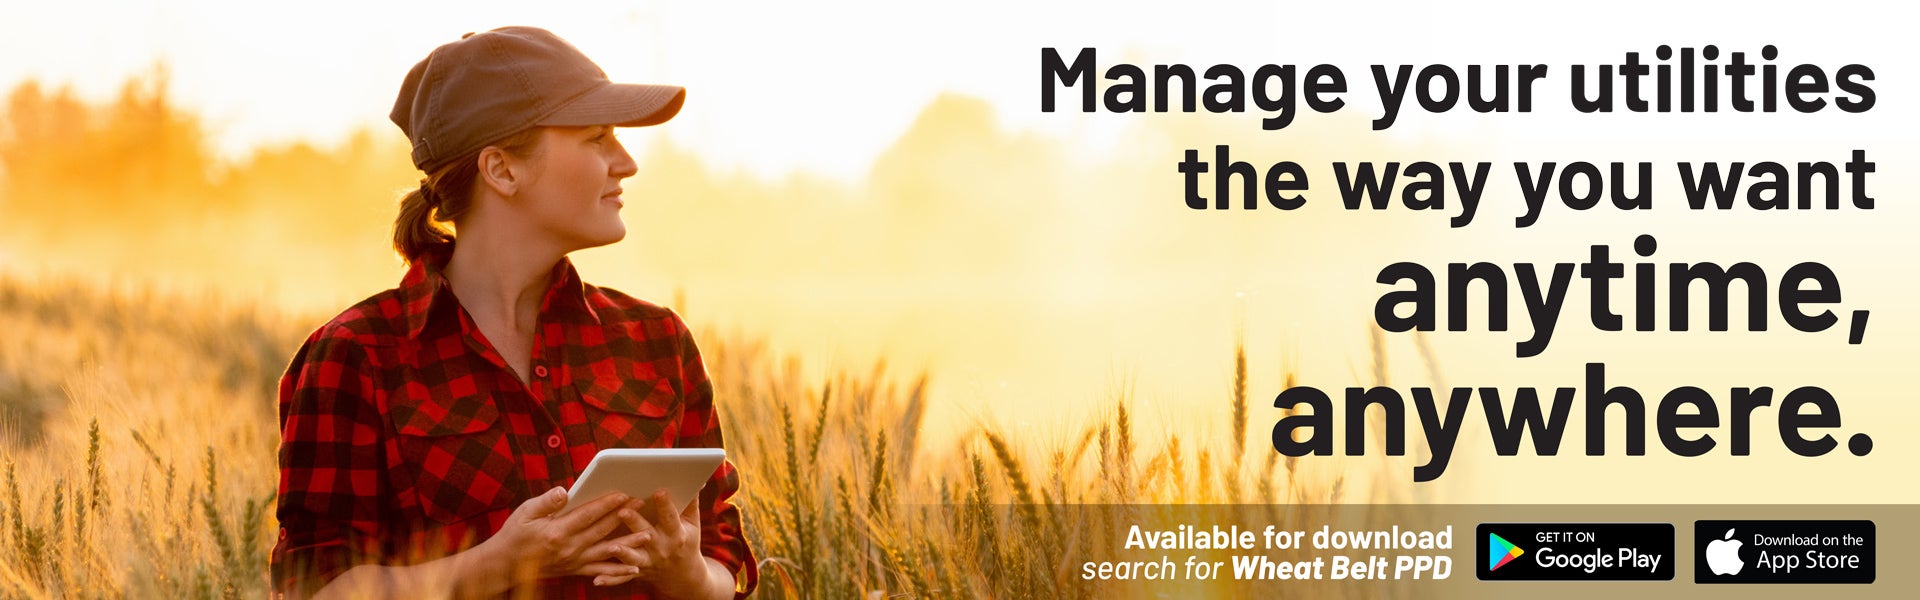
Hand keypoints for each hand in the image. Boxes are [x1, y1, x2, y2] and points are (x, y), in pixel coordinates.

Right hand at [477, 487, 651, 584]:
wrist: (506, 564)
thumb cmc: (515, 533)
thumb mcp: (524, 512)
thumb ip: (546, 502)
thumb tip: (564, 491)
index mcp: (556, 531)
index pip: (587, 515)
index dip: (606, 504)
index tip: (623, 494)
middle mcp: (568, 548)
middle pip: (602, 531)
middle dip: (624, 516)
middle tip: (643, 505)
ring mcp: (574, 561)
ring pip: (607, 552)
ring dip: (628, 543)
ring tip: (648, 534)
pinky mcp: (576, 569)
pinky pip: (600, 572)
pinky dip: (618, 572)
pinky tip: (635, 568)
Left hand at [589, 490, 709, 595]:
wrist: (683, 575)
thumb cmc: (686, 541)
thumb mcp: (692, 523)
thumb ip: (691, 502)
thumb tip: (698, 480)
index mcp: (676, 534)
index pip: (670, 517)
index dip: (665, 504)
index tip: (659, 491)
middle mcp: (661, 548)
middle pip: (646, 534)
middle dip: (635, 523)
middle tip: (623, 511)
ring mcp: (648, 562)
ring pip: (633, 557)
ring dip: (622, 552)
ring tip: (611, 546)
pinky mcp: (636, 572)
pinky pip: (621, 577)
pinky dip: (610, 579)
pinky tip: (597, 579)